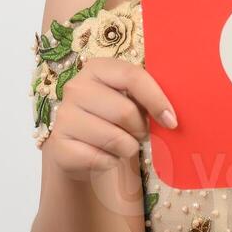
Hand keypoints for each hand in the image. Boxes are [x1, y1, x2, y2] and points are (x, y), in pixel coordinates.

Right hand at [46, 56, 177, 182]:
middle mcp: (75, 88)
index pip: (133, 76)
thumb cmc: (112, 118)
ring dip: (128, 148)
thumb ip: (147, 98)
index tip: (172, 121)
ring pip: (116, 139)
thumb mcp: (128, 99)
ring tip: (120, 144)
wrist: (79, 146)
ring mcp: (64, 117)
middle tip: (139, 133)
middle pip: (126, 112)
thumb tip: (172, 116)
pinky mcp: (59, 146)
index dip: (157, 100)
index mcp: (97, 68)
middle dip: (141, 129)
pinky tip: (103, 155)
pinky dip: (111, 162)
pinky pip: (101, 160)